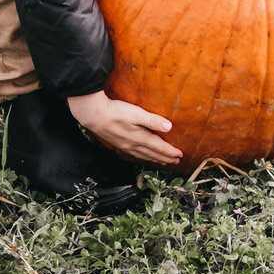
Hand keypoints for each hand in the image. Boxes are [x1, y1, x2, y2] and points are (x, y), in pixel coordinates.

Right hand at [67, 90, 183, 166]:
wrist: (93, 115)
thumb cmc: (115, 112)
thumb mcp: (136, 113)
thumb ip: (152, 121)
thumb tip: (169, 127)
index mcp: (140, 138)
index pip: (159, 148)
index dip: (170, 152)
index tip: (180, 155)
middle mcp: (133, 145)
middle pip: (153, 154)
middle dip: (165, 158)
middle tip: (176, 162)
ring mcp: (125, 146)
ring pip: (144, 156)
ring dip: (155, 159)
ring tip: (163, 162)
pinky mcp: (118, 144)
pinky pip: (135, 155)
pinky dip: (143, 157)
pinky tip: (142, 156)